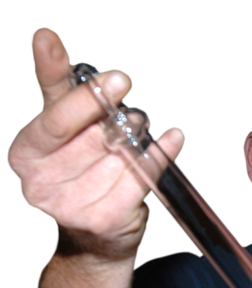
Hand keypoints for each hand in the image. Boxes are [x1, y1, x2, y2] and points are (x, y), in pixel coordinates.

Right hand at [7, 27, 184, 258]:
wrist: (93, 232)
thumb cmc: (79, 170)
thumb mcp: (63, 125)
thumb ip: (57, 84)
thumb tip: (45, 36)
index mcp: (26, 155)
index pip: (57, 121)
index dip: (89, 99)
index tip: (118, 80)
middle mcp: (42, 185)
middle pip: (95, 138)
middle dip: (119, 122)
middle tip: (131, 116)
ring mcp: (72, 208)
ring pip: (120, 158)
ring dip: (138, 141)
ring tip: (138, 137)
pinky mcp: (104, 221)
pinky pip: (140, 178)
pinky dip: (159, 157)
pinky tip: (171, 141)